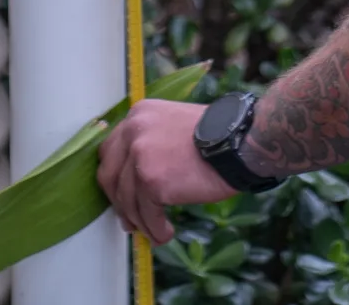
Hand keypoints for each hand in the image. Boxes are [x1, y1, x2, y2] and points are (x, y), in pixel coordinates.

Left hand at [95, 98, 238, 241]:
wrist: (239, 141)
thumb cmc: (218, 135)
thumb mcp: (174, 124)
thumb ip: (151, 142)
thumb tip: (136, 179)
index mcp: (138, 115)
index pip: (110, 151)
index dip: (115, 177)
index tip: (122, 193)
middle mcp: (133, 131)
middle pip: (109, 176)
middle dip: (119, 202)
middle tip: (131, 219)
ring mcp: (139, 156)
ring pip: (127, 200)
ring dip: (140, 221)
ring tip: (154, 231)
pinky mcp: (151, 181)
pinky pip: (146, 214)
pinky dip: (155, 229)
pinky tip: (165, 233)